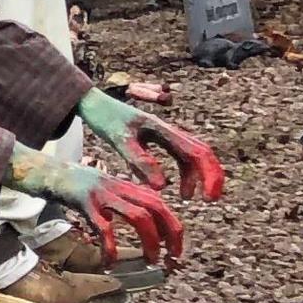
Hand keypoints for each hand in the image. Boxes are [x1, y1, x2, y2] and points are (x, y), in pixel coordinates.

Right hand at [12, 144, 185, 269]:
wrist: (35, 167)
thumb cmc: (64, 182)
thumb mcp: (98, 187)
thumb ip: (118, 200)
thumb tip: (138, 221)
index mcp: (122, 184)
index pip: (159, 203)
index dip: (173, 227)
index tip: (175, 248)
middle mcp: (116, 186)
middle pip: (157, 208)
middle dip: (171, 234)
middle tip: (173, 258)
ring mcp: (101, 192)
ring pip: (139, 216)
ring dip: (150, 241)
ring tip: (150, 261)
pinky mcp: (83, 200)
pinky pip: (104, 227)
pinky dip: (111, 246)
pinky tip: (110, 261)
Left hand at [77, 90, 225, 198]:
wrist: (92, 101)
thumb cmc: (104, 118)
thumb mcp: (119, 140)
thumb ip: (139, 161)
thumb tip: (162, 187)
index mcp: (164, 130)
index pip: (198, 153)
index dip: (209, 176)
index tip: (208, 198)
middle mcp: (169, 131)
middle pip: (202, 152)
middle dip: (210, 176)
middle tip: (209, 200)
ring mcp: (165, 134)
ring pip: (191, 155)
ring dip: (195, 176)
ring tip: (185, 197)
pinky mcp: (157, 138)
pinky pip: (178, 156)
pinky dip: (181, 172)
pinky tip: (170, 187)